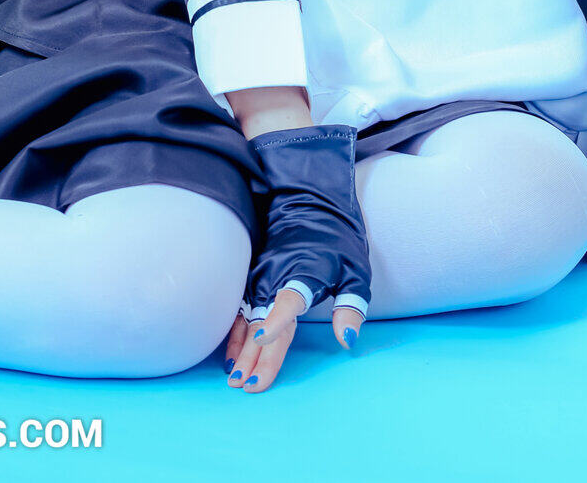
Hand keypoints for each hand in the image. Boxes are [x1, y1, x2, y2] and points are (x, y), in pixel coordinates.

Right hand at [222, 124, 370, 393]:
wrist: (310, 200)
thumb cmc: (338, 238)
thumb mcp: (356, 270)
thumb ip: (352, 305)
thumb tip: (347, 340)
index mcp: (304, 272)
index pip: (290, 298)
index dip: (278, 318)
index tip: (264, 335)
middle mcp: (277, 276)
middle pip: (264, 320)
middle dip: (255, 355)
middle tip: (245, 386)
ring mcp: (262, 276)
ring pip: (248, 318)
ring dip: (241, 349)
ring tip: (233, 377)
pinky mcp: (255, 277)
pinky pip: (241, 309)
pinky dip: (235, 332)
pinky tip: (230, 353)